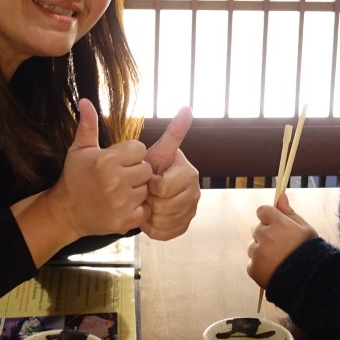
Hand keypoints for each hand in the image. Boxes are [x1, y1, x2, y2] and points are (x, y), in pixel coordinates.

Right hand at [46, 98, 151, 239]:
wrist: (65, 212)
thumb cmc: (74, 177)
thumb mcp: (79, 149)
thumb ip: (88, 125)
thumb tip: (85, 101)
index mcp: (107, 160)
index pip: (140, 149)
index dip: (131, 154)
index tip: (119, 161)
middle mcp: (115, 181)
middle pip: (146, 169)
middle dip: (136, 171)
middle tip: (121, 176)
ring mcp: (121, 202)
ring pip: (147, 189)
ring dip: (138, 190)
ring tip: (121, 190)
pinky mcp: (125, 220)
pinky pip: (146, 209)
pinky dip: (138, 208)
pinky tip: (124, 204)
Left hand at [140, 106, 199, 240]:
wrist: (144, 190)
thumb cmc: (148, 167)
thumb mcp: (156, 150)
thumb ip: (172, 133)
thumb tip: (188, 107)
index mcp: (189, 172)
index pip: (163, 186)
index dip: (151, 185)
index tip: (148, 179)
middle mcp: (195, 192)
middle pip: (163, 205)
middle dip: (149, 199)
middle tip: (145, 192)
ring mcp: (191, 211)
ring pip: (163, 220)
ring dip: (149, 213)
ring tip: (147, 203)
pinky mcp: (183, 227)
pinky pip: (163, 232)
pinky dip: (152, 227)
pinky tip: (149, 216)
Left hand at [247, 193, 317, 287]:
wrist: (309, 282)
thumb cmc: (310, 253)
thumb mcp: (305, 229)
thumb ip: (289, 212)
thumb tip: (281, 195)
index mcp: (278, 223)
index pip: (262, 211)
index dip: (268, 218)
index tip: (276, 226)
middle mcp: (265, 236)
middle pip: (256, 229)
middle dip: (265, 235)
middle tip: (281, 246)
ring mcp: (258, 253)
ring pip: (252, 246)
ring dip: (261, 251)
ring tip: (278, 260)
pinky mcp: (253, 268)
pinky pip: (252, 263)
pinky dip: (259, 266)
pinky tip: (273, 270)